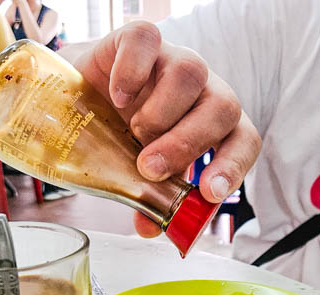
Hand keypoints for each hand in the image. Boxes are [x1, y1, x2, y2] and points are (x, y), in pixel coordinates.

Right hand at [74, 22, 260, 236]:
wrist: (75, 98)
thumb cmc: (116, 136)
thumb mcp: (134, 172)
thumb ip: (148, 199)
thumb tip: (150, 230)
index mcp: (211, 125)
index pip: (244, 140)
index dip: (233, 166)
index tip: (208, 193)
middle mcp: (200, 91)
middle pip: (223, 107)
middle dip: (187, 144)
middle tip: (151, 168)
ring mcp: (171, 61)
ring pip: (190, 73)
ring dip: (161, 113)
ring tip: (132, 133)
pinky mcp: (137, 40)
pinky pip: (147, 40)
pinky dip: (132, 70)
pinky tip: (116, 95)